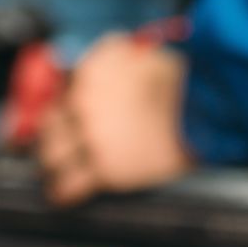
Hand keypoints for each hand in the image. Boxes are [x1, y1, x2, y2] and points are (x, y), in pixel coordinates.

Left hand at [37, 34, 195, 205]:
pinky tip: (60, 194)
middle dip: (49, 137)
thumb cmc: (177, 79)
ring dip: (50, 164)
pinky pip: (70, 184)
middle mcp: (82, 104)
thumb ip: (109, 53)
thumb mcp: (137, 51)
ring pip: (52, 156)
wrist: (199, 107)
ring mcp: (91, 138)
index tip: (58, 118)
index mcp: (89, 74)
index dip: (57, 109)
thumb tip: (92, 60)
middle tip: (51, 145)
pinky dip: (62, 191)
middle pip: (48, 126)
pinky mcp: (106, 168)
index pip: (56, 94)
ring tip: (52, 172)